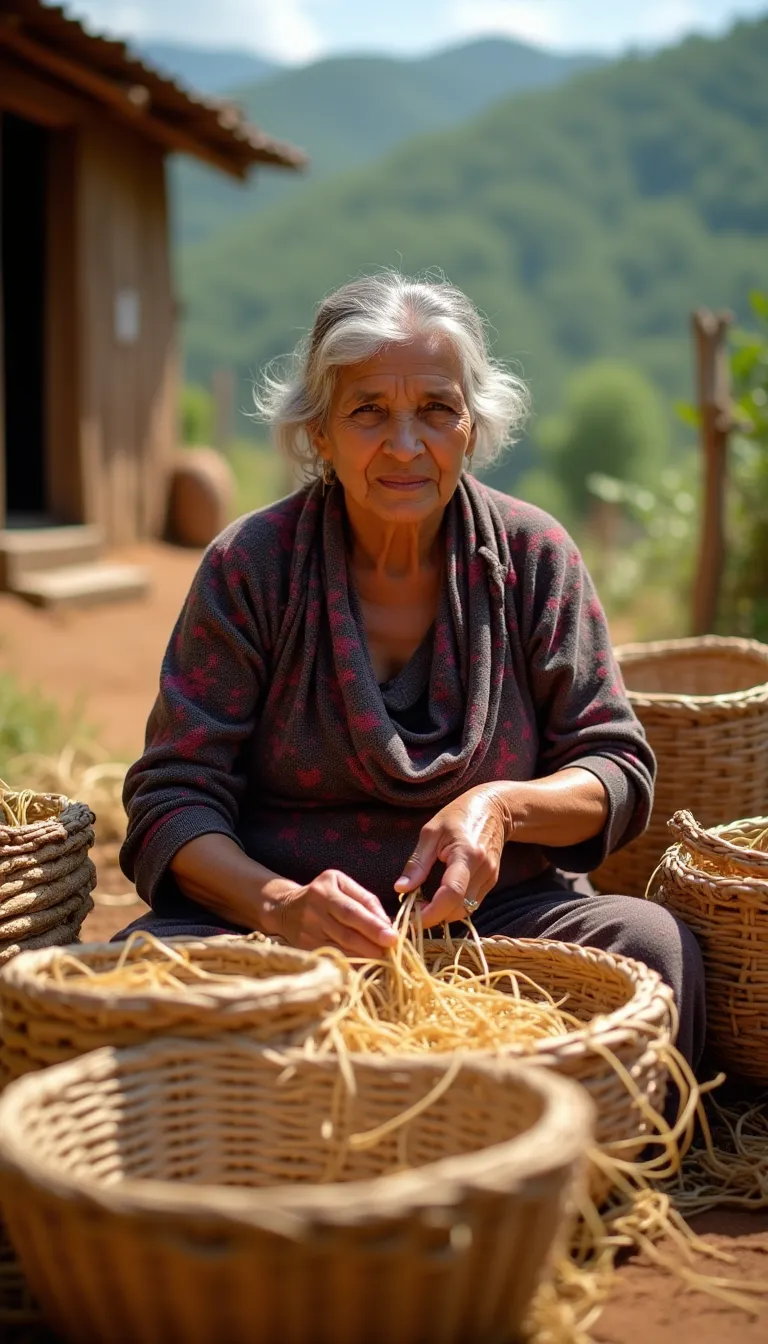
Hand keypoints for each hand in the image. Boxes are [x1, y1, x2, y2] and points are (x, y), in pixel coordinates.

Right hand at [266, 869, 397, 958]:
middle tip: (391, 953)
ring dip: (364, 958)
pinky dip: (351, 965)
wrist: (285, 907)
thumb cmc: (323, 894)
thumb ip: (366, 899)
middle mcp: (313, 911)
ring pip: (340, 950)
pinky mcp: (305, 949)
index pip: (352, 911)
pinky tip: (365, 968)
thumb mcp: (342, 884)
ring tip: (383, 961)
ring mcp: (307, 933)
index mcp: (325, 890)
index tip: (393, 938)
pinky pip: (332, 959)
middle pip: (346, 933)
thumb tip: (387, 923)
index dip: (373, 926)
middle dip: (371, 945)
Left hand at [394, 785, 507, 927]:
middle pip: (459, 909)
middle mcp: (483, 870)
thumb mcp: (431, 832)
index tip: (412, 918)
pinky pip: (471, 904)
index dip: (432, 912)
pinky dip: (454, 906)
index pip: (451, 893)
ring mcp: (490, 878)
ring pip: (466, 910)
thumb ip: (417, 863)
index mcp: (466, 854)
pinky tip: (440, 896)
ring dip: (444, 913)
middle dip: (435, 916)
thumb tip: (400, 889)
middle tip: (413, 910)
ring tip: (424, 903)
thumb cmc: (459, 815)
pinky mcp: (492, 882)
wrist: (494, 809)